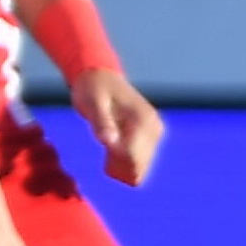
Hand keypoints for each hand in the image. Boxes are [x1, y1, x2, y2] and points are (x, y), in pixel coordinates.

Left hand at [73, 64, 164, 186]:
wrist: (99, 78)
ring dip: (120, 167)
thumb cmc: (92, 89)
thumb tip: (108, 142)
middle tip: (103, 154)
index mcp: (143, 121)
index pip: (135, 157)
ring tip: (106, 154)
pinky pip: (138, 162)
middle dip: (119, 166)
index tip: (104, 151)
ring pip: (140, 167)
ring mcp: (153, 134)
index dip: (116, 161)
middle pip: (140, 165)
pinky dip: (123, 165)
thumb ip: (101, 123)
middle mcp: (154, 129)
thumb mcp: (92, 104)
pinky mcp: (147, 138)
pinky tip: (110, 156)